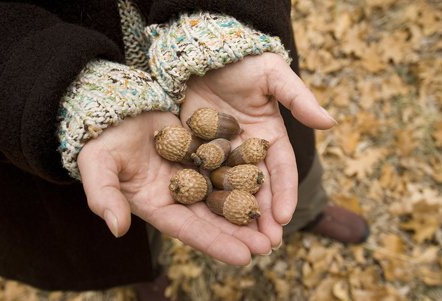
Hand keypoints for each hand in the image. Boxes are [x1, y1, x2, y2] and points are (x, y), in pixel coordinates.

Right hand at [77, 111, 271, 264]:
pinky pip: (226, 165)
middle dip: (239, 233)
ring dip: (247, 208)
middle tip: (269, 246)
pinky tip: (266, 183)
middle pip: (212, 218)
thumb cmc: (103, 138)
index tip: (244, 257)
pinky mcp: (201, 152)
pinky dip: (244, 175)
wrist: (116, 107)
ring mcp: (191, 173)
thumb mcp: (98, 165)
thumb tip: (117, 229)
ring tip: (274, 222)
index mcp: (155, 204)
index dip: (214, 243)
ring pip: (223, 194)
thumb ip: (104, 196)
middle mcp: (177, 193)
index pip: (187, 229)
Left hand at [180, 53, 335, 246]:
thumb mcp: (273, 76)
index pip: (280, 169)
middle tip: (265, 245)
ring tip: (239, 244)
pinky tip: (206, 222)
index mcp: (269, 135)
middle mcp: (246, 150)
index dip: (284, 193)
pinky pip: (201, 178)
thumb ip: (298, 98)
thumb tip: (330, 123)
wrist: (205, 53)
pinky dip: (204, 200)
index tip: (285, 218)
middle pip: (256, 187)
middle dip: (262, 216)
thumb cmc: (244, 61)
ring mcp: (220, 153)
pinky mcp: (196, 151)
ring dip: (235, 217)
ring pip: (229, 190)